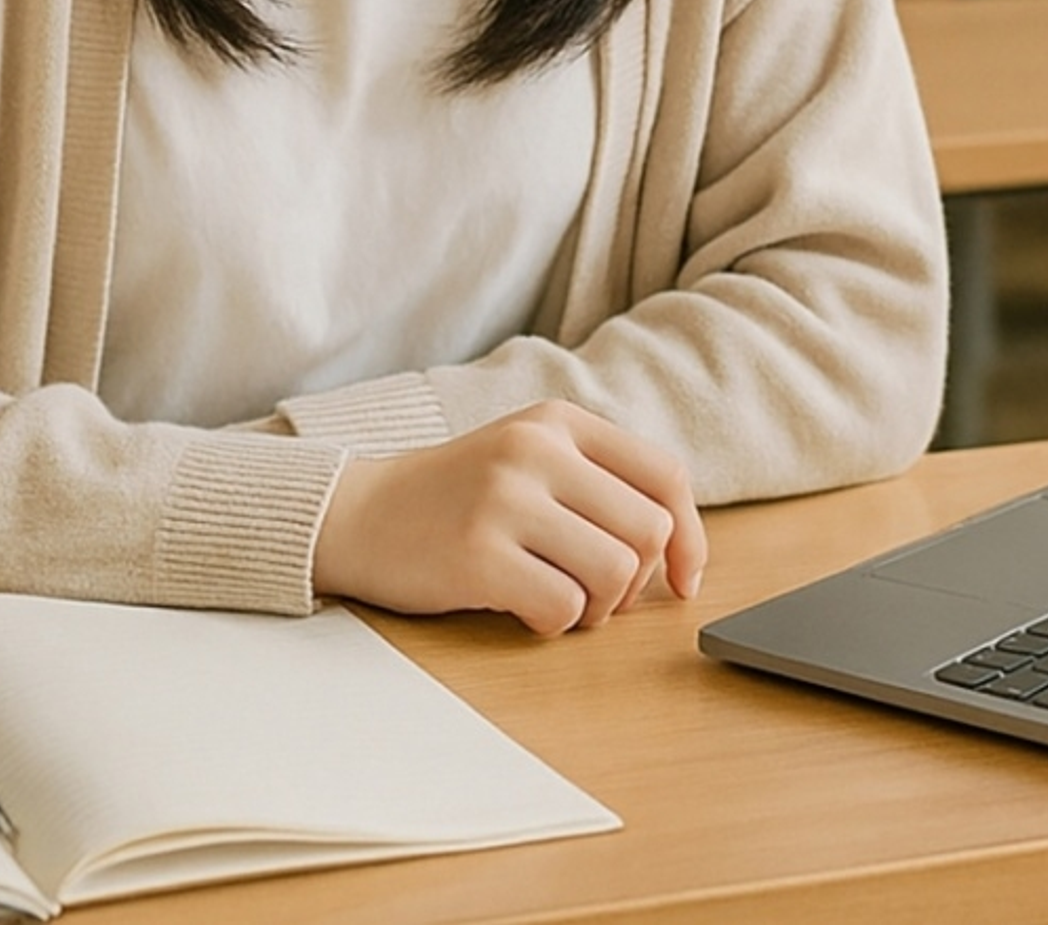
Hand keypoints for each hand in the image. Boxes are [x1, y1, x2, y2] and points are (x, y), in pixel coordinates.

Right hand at [311, 401, 707, 634]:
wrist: (357, 514)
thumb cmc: (458, 499)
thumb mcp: (529, 459)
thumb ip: (599, 484)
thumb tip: (681, 551)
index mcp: (559, 422)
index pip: (666, 476)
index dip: (690, 537)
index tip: (682, 579)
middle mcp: (536, 451)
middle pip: (649, 531)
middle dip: (635, 581)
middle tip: (596, 595)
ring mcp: (504, 500)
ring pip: (614, 572)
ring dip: (598, 606)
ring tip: (560, 601)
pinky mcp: (477, 555)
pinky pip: (563, 607)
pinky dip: (556, 624)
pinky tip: (525, 610)